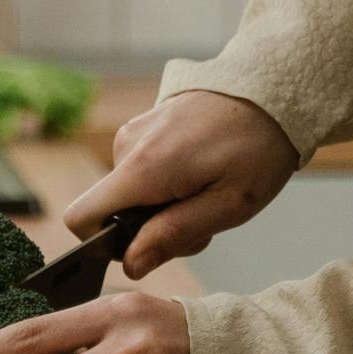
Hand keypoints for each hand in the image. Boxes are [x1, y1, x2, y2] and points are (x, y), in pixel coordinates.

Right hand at [61, 88, 301, 278]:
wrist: (271, 89)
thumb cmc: (259, 148)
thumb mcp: (229, 205)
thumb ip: (174, 235)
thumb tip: (130, 264)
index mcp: (142, 167)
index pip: (80, 218)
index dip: (104, 245)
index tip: (150, 246)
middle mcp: (127, 145)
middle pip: (112, 211)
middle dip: (151, 229)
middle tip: (204, 220)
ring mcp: (134, 132)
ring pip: (129, 193)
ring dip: (164, 207)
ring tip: (209, 192)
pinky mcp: (144, 125)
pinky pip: (140, 170)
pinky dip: (166, 184)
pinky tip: (203, 174)